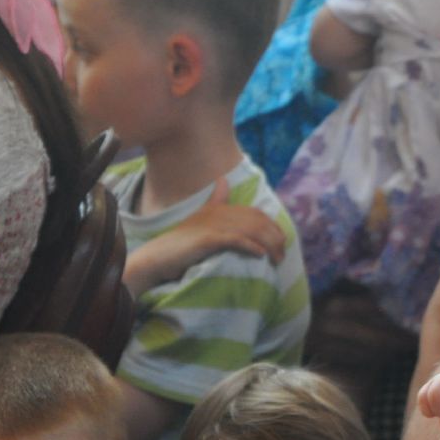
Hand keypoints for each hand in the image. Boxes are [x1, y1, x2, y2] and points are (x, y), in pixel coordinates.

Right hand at [123, 178, 285, 293]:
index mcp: (218, 209)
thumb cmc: (180, 245)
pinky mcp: (208, 239)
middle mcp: (218, 213)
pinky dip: (251, 246)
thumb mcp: (200, 221)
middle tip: (282, 255)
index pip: (255, 213)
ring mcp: (213, 225)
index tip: (280, 241)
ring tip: (276, 258)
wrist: (157, 258)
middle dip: (274, 237)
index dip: (272, 226)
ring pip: (251, 230)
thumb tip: (223, 180)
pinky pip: (236, 240)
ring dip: (268, 245)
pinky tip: (260, 255)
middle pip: (257, 221)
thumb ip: (215, 202)